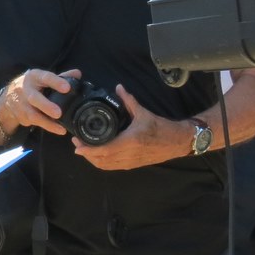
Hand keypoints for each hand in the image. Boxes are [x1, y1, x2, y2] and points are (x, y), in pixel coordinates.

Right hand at [1, 68, 80, 137]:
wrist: (8, 97)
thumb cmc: (32, 86)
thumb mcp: (43, 78)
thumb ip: (61, 76)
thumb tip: (77, 74)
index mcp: (34, 77)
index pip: (45, 77)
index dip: (56, 82)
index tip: (67, 88)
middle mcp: (25, 90)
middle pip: (34, 98)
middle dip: (46, 106)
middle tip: (58, 113)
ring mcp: (21, 104)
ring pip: (32, 114)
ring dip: (47, 122)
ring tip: (60, 128)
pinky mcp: (21, 116)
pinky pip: (33, 122)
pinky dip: (46, 126)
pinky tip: (57, 129)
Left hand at [71, 84, 185, 170]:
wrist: (177, 142)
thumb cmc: (161, 127)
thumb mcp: (143, 113)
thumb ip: (128, 100)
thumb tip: (118, 87)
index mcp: (130, 141)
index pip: (104, 150)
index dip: (88, 150)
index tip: (76, 145)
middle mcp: (129, 154)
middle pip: (101, 160)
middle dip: (86, 153)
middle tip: (77, 142)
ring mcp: (130, 162)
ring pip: (106, 166)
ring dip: (93, 159)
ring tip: (84, 148)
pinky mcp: (133, 165)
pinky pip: (113, 167)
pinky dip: (102, 163)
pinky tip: (97, 155)